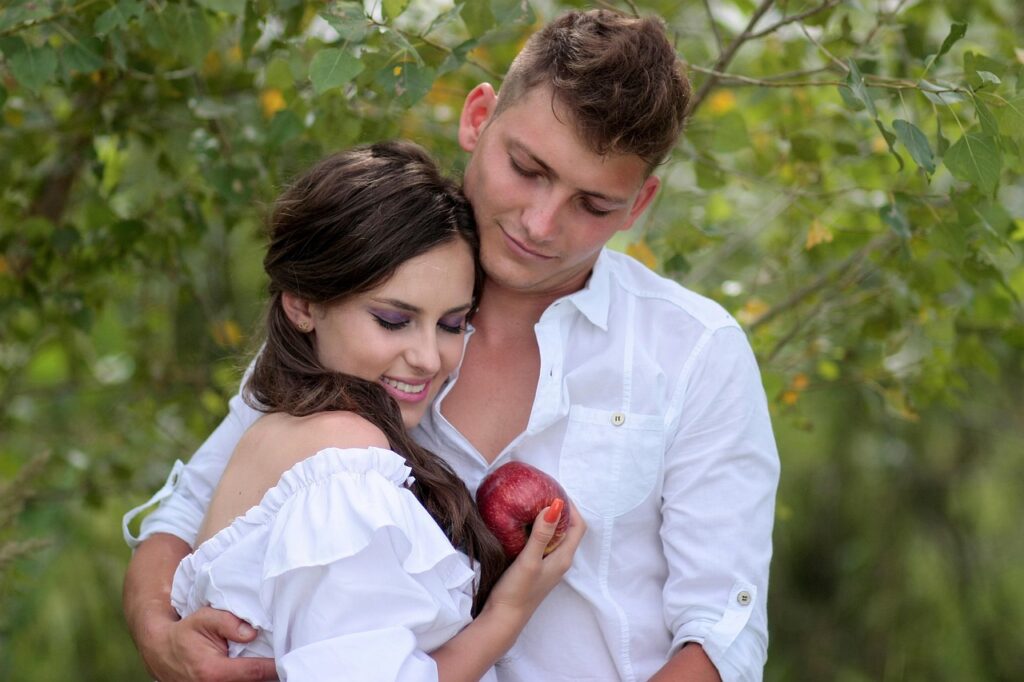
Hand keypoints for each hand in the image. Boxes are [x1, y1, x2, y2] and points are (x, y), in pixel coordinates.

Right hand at [137, 606, 276, 681]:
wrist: (161, 651)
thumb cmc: (185, 633)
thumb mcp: (204, 618)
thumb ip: (228, 622)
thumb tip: (253, 632)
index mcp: (214, 672)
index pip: (255, 671)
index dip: (275, 665)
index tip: (290, 656)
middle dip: (271, 672)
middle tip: (287, 656)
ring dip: (261, 676)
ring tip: (276, 662)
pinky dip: (252, 678)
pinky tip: (260, 668)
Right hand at [483, 498, 585, 622]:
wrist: (503, 618)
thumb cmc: (517, 592)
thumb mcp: (529, 560)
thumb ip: (541, 534)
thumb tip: (555, 505)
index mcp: (564, 557)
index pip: (578, 526)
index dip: (572, 507)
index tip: (555, 490)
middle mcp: (560, 560)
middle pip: (568, 529)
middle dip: (559, 510)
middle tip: (542, 493)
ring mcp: (548, 566)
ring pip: (555, 536)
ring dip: (548, 520)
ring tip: (532, 504)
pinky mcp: (537, 569)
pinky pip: (543, 544)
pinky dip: (537, 531)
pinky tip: (522, 526)